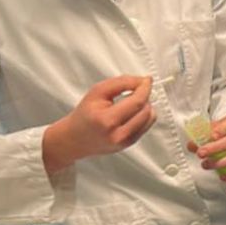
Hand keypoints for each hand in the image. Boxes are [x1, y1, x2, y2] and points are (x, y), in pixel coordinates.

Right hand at [42, 75, 156, 173]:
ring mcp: (125, 142)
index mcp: (107, 120)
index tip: (147, 80)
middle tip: (136, 89)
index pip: (136, 102)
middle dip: (144, 96)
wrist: (76, 138)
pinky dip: (143, 115)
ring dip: (145, 106)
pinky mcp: (130, 144)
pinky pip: (146, 126)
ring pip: (149, 119)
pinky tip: (132, 112)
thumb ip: (121, 83)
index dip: (145, 88)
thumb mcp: (97, 92)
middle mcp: (118, 134)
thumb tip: (142, 81)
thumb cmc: (85, 114)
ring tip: (131, 102)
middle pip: (145, 110)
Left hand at [187, 111, 225, 183]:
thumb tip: (192, 146)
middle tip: (200, 153)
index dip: (223, 129)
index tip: (212, 136)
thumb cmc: (219, 132)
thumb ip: (200, 136)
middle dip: (215, 148)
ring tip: (205, 165)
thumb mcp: (210, 129)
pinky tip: (222, 177)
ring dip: (221, 163)